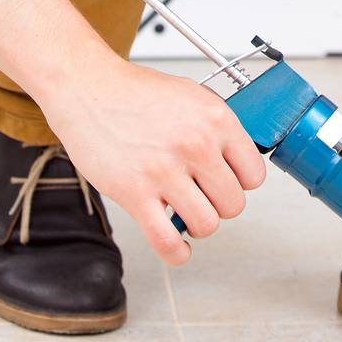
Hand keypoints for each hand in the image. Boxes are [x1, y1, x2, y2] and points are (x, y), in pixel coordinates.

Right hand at [41, 57, 265, 265]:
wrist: (87, 88)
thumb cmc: (134, 91)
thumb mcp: (190, 94)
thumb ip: (215, 126)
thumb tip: (236, 156)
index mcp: (215, 119)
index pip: (254, 174)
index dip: (241, 183)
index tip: (228, 183)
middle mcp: (195, 144)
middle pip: (233, 204)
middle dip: (219, 205)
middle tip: (203, 196)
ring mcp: (164, 170)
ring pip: (206, 225)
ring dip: (197, 225)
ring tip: (186, 213)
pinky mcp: (134, 192)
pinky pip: (168, 241)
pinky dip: (177, 252)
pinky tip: (177, 245)